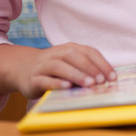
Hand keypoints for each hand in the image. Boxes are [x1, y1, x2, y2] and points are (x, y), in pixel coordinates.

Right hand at [0, 43, 114, 98]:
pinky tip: (67, 87)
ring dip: (75, 75)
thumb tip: (106, 81)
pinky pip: (44, 79)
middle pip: (74, 56)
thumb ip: (85, 69)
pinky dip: (56, 83)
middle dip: (89, 68)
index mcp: (69, 48)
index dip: (102, 64)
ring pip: (59, 66)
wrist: (22, 69)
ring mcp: (43, 65)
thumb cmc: (54, 69)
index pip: (89, 52)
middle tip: (101, 81)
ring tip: (89, 84)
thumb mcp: (70, 65)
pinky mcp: (32, 79)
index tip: (113, 77)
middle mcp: (56, 54)